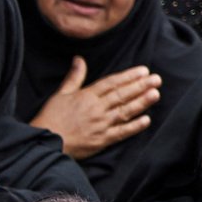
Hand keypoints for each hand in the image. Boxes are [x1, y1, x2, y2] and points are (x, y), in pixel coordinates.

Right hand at [30, 58, 158, 160]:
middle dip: (141, 86)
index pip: (112, 83)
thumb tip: (79, 59)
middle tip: (157, 79)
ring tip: (156, 94)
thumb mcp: (60, 94)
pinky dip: (134, 127)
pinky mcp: (101, 140)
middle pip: (122, 95)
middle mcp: (96, 109)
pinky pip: (121, 132)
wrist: (44, 142)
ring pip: (125, 111)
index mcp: (86, 96)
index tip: (144, 71)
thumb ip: (74, 77)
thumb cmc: (50, 118)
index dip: (129, 76)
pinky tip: (146, 120)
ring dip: (142, 102)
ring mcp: (100, 125)